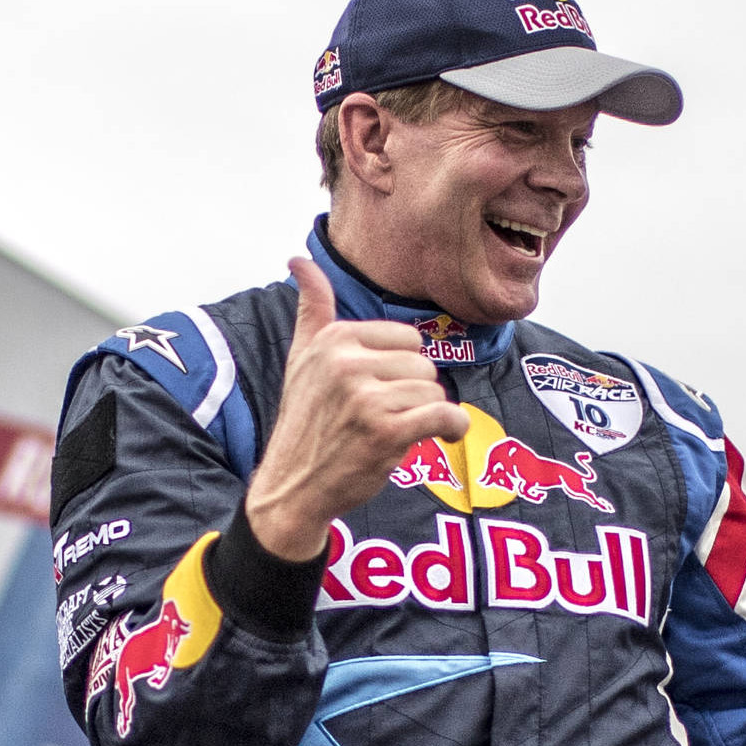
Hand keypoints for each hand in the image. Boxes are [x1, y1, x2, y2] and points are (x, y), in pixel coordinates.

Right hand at [243, 257, 469, 559]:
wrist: (292, 487)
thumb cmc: (304, 423)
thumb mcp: (301, 359)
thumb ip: (310, 308)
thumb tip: (298, 259)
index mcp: (333, 340)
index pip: (405, 339)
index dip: (400, 369)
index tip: (377, 392)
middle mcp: (346, 364)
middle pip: (423, 364)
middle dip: (413, 393)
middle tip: (384, 417)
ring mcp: (365, 398)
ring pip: (433, 390)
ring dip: (425, 415)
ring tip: (396, 431)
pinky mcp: (385, 431)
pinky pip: (444, 415)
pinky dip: (452, 428)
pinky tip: (443, 437)